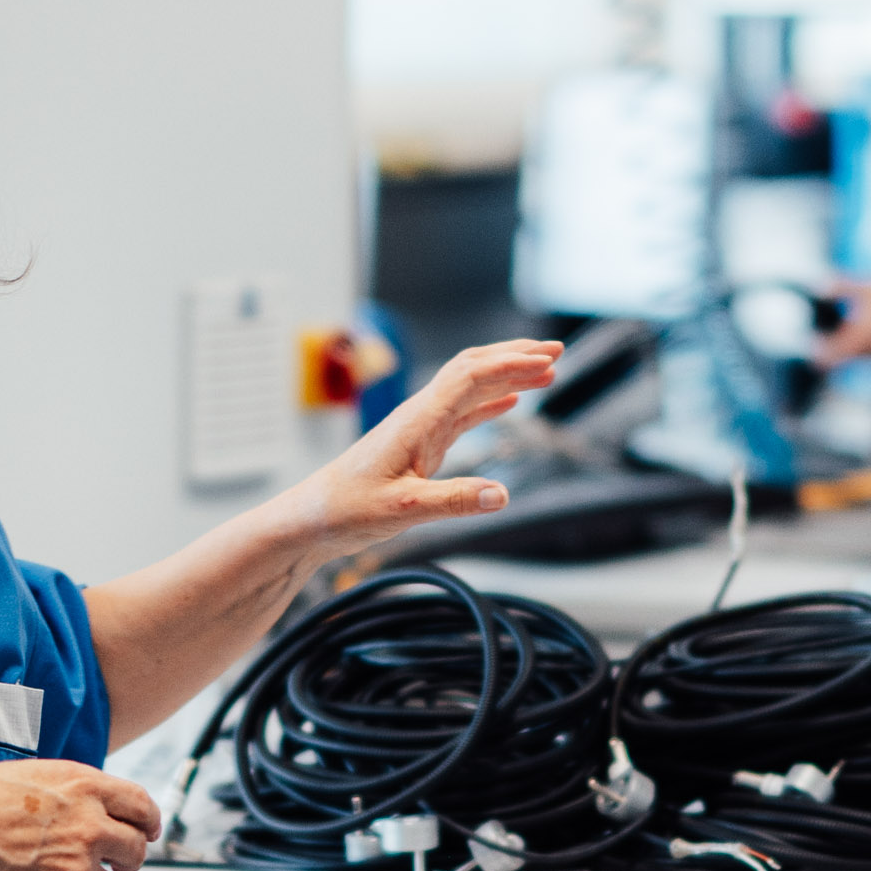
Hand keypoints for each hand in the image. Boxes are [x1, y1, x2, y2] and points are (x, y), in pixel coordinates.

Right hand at [0, 759, 162, 870]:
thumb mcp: (19, 773)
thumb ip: (56, 789)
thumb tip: (65, 799)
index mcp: (81, 785)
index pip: (140, 804)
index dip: (147, 822)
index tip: (145, 832)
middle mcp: (88, 825)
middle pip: (135, 850)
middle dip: (127, 861)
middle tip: (114, 868)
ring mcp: (76, 867)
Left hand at [289, 338, 563, 561]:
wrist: (314, 518)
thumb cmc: (348, 510)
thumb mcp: (403, 511)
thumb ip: (454, 502)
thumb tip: (503, 495)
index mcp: (418, 421)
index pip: (470, 377)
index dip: (510, 364)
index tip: (547, 359)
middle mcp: (420, 416)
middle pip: (472, 369)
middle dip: (514, 357)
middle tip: (556, 352)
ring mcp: (420, 428)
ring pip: (470, 388)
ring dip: (507, 376)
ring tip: (546, 371)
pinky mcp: (420, 444)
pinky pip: (462, 412)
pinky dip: (490, 402)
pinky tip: (511, 402)